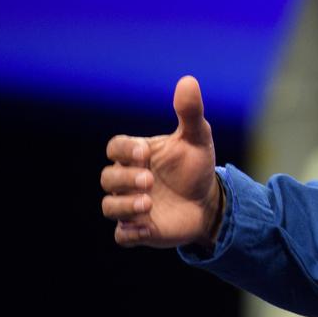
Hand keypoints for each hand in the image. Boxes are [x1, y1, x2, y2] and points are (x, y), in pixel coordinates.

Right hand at [101, 76, 222, 248]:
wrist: (209, 201)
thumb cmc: (196, 165)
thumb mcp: (198, 137)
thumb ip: (190, 112)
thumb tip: (188, 80)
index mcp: (138, 154)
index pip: (115, 148)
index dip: (124, 151)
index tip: (144, 153)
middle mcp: (128, 179)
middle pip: (108, 178)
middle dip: (125, 179)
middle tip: (149, 180)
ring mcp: (130, 205)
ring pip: (110, 207)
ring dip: (125, 206)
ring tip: (148, 203)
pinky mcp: (138, 230)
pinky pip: (122, 235)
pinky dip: (130, 232)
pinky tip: (147, 227)